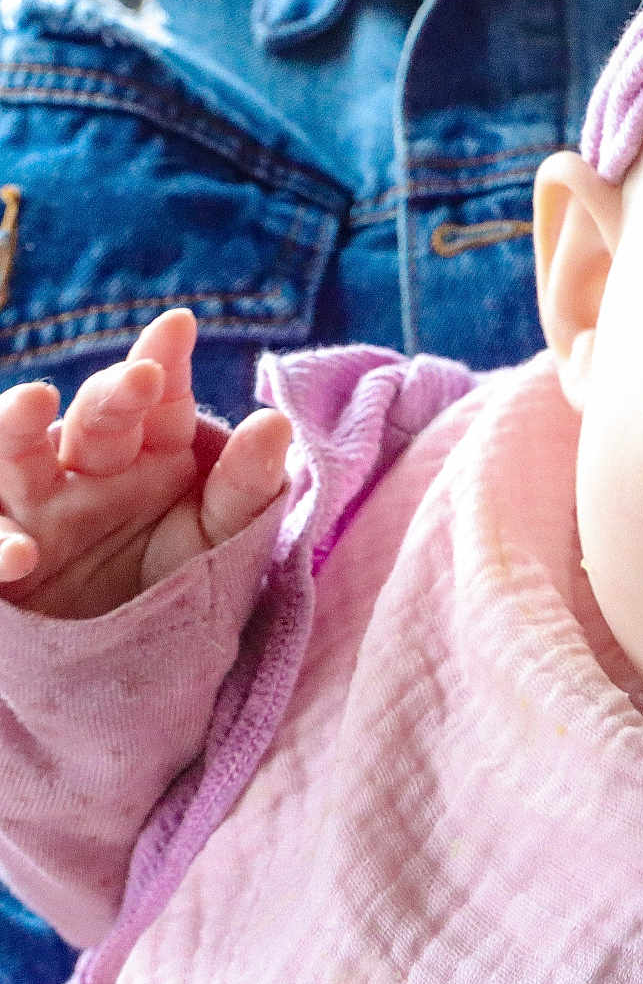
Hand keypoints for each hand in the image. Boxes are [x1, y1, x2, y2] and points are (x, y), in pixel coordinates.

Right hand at [0, 308, 291, 617]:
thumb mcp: (221, 537)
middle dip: (114, 393)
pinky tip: (19, 554)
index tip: (179, 326)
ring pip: (13, 455)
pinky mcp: (4, 556)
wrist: (135, 657)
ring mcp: (36, 508)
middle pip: (96, 419)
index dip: (164, 360)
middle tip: (140, 378)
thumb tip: (275, 421)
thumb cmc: (179, 579)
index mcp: (151, 452)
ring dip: (15, 426)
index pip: (159, 400)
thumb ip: (246, 484)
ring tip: (34, 400)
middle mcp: (89, 468)